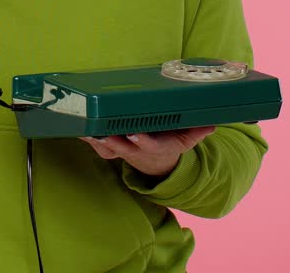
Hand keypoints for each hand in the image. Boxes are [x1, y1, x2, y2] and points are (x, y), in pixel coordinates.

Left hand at [80, 126, 215, 178]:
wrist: (157, 164)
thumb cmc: (170, 144)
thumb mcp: (187, 139)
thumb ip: (198, 131)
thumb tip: (213, 124)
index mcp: (156, 147)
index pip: (149, 145)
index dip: (142, 141)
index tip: (135, 134)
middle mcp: (136, 150)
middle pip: (122, 147)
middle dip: (112, 140)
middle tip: (102, 132)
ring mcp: (122, 150)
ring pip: (105, 147)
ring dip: (94, 139)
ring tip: (84, 129)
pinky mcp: (111, 147)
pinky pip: (96, 144)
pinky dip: (86, 137)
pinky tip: (76, 126)